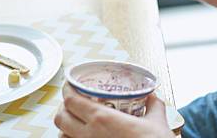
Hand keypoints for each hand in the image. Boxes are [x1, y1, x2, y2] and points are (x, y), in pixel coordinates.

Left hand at [54, 83, 173, 137]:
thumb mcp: (156, 121)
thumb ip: (153, 106)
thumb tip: (152, 97)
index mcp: (102, 119)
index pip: (71, 100)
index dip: (67, 89)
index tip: (70, 84)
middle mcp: (89, 135)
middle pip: (60, 117)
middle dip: (63, 107)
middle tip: (73, 101)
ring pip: (62, 136)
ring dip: (65, 126)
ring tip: (75, 120)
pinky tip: (82, 136)